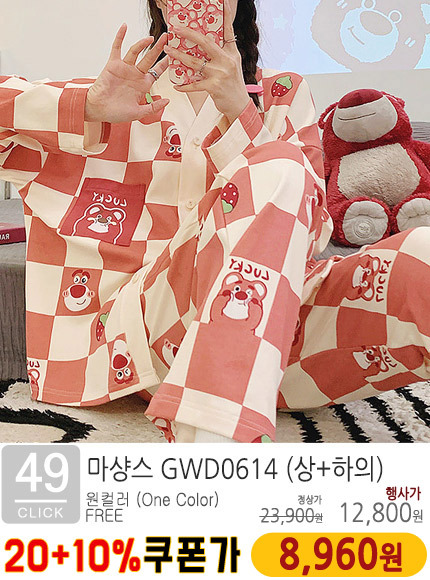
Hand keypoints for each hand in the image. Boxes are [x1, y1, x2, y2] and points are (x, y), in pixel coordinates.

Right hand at [85, 24, 169, 123]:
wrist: (99, 110)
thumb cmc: (116, 113)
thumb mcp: (139, 113)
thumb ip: (153, 107)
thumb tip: (168, 101)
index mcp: (143, 85)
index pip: (157, 71)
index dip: (165, 64)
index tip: (174, 55)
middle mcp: (135, 74)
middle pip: (150, 58)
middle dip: (159, 49)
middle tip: (167, 39)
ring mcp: (124, 68)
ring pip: (136, 52)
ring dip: (143, 44)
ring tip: (152, 38)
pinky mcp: (113, 64)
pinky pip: (117, 47)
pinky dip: (120, 37)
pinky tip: (124, 27)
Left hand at [164, 0, 250, 123]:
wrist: (239, 105)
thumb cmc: (233, 85)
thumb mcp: (232, 66)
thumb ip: (221, 54)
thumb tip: (206, 44)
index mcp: (231, 53)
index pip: (228, 31)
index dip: (226, 16)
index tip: (223, 2)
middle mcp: (226, 60)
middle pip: (205, 42)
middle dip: (188, 33)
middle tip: (175, 28)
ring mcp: (220, 73)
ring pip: (195, 62)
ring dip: (178, 56)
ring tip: (168, 50)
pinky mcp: (214, 86)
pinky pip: (194, 84)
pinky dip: (184, 86)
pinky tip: (176, 85)